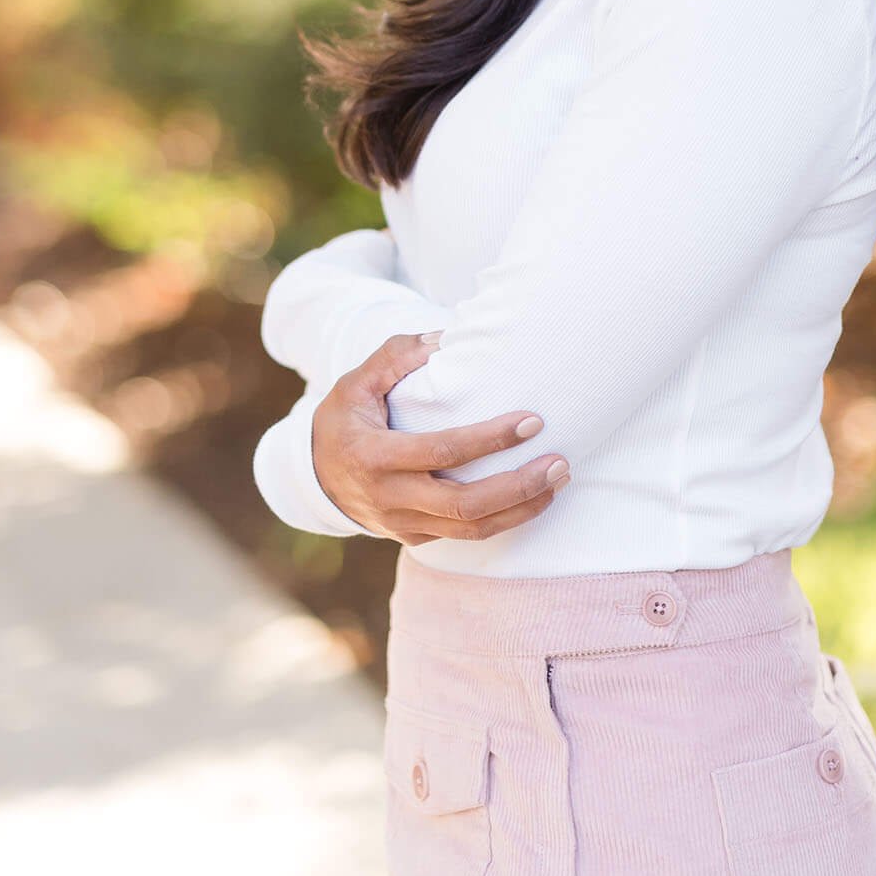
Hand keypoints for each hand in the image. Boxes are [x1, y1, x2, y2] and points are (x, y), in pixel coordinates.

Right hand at [310, 331, 570, 543]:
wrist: (315, 474)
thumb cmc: (345, 417)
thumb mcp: (357, 381)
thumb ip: (397, 355)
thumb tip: (446, 338)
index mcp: (374, 456)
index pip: (442, 452)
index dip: (489, 439)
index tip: (531, 421)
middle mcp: (390, 498)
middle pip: (465, 506)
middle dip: (519, 486)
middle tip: (560, 463)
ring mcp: (403, 524)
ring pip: (471, 530)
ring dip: (521, 508)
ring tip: (558, 481)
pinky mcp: (415, 537)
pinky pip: (465, 536)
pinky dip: (504, 519)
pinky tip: (533, 496)